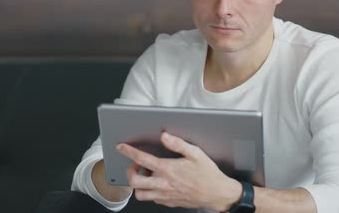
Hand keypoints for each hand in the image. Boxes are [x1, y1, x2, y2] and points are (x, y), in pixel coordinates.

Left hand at [117, 132, 241, 210]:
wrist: (217, 194)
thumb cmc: (208, 174)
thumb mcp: (196, 153)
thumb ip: (178, 144)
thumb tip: (164, 136)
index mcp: (168, 169)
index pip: (142, 159)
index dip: (129, 151)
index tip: (121, 147)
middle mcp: (164, 184)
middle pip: (134, 181)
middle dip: (130, 171)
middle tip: (136, 165)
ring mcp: (165, 195)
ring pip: (140, 194)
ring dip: (138, 184)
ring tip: (146, 175)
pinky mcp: (169, 202)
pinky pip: (152, 199)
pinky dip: (150, 191)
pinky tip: (158, 183)